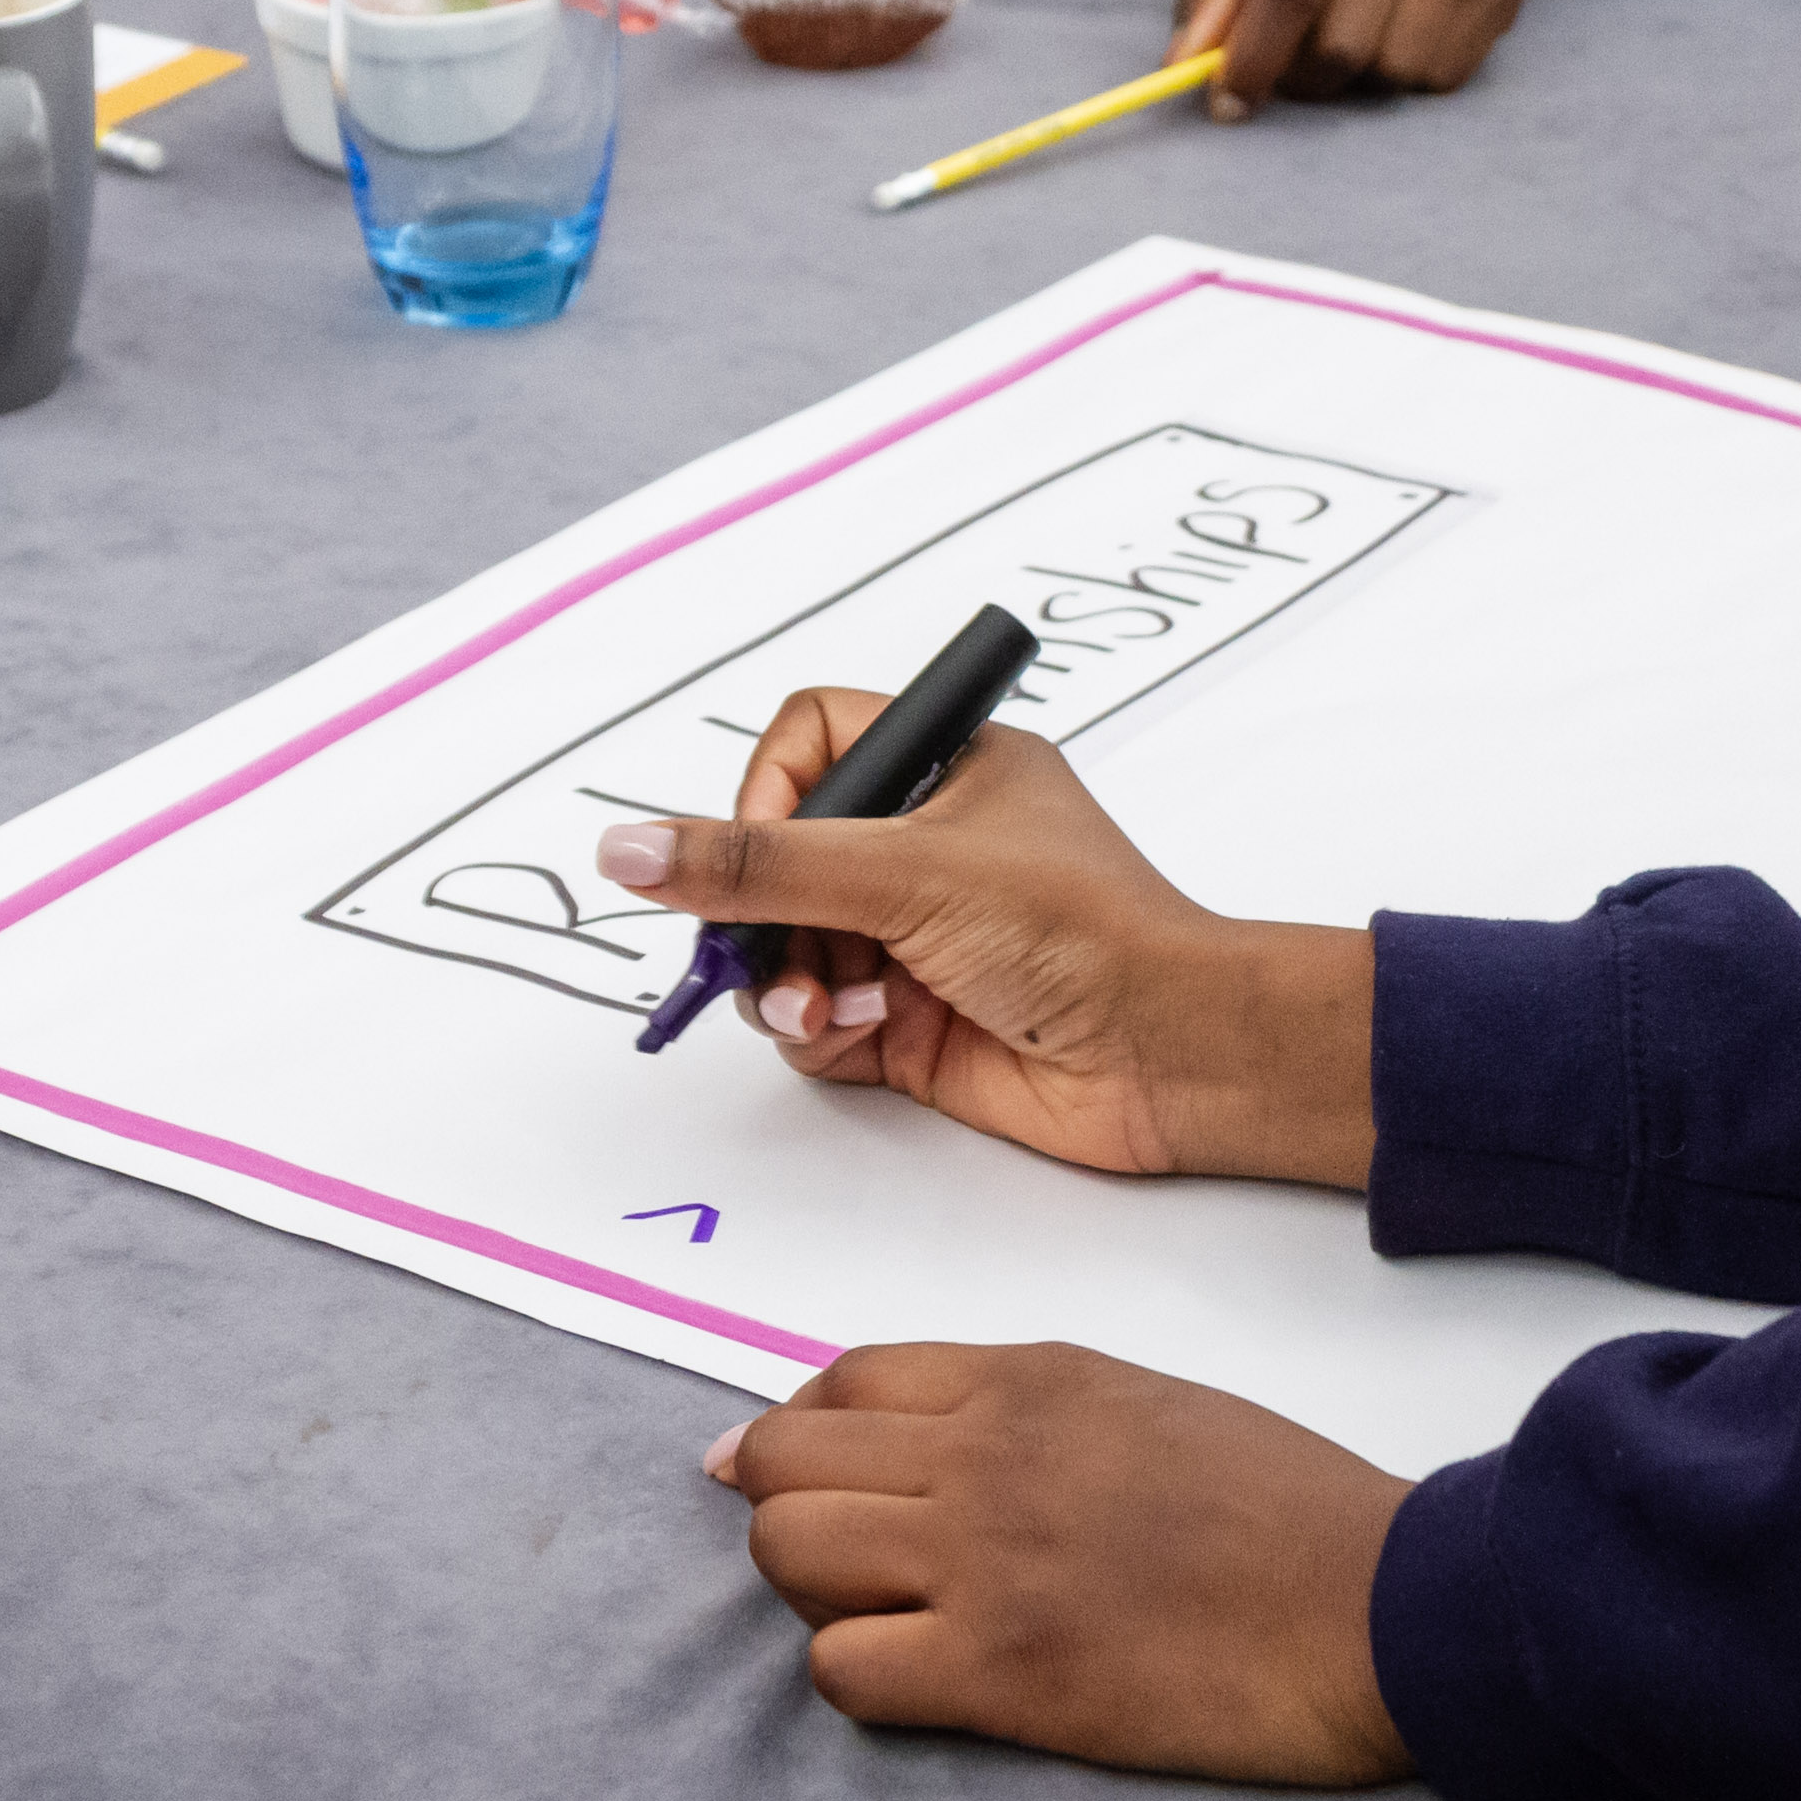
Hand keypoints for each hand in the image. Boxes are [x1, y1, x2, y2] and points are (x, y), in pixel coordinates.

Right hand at [591, 700, 1373, 1187]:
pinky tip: (859, 1030)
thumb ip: (758, 865)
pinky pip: (810, 1017)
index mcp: (946, 768)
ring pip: (784, 945)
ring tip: (820, 1001)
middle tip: (756, 944)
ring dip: (781, 976)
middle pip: (778, 858)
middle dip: (759, 908)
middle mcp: (926, 848)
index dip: (767, 793)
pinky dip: (813, 1028)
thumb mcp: (905, 872)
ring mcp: (914, 937)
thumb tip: (631, 847)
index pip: (809, 743)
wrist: (1169, 1057)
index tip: (764, 845)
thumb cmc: (1085, 932)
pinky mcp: (907, 1021)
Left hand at [711, 1342, 1415, 1785]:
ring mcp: (983, 1560)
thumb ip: (1034, 1409)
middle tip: (833, 1562)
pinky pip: (844, 1670)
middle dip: (782, 1508)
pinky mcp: (1002, 1672)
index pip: (845, 1380)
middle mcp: (983, 1453)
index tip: (793, 1474)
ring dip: (811, 1593)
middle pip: (784, 1461)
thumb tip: (938, 1443)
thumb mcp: (1147, 1403)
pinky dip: (859, 1678)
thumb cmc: (1289, 1509)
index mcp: (1027, 1379)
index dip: (800, 1431)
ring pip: (786, 1554)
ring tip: (882, 1620)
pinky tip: (922, 1684)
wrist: (1378, 1602)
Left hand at [1173, 0, 1524, 119]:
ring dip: (1362, 77)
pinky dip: (1412, 74)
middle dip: (1305, 76)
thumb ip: (1212, 0)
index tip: (1229, 103)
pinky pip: (1444, 76)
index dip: (1254, 61)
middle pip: (1342, 46)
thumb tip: (1181, 69)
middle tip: (1297, 60)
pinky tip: (1402, 31)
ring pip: (1396, 71)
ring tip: (1355, 37)